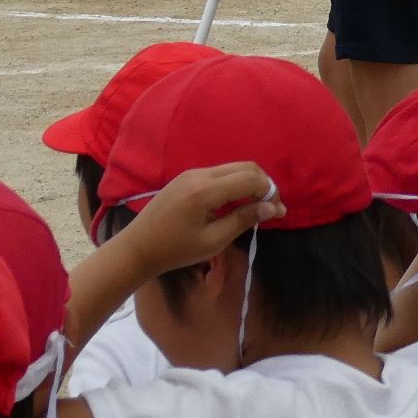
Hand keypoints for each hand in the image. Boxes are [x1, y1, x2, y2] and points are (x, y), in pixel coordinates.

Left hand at [120, 163, 287, 277]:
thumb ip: (243, 220)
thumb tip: (273, 208)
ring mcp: (192, 173)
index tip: (279, 213)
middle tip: (271, 209)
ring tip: (255, 208)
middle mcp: (200, 174)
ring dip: (250, 183)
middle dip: (264, 184)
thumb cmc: (175, 250)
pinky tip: (235, 204)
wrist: (138, 247)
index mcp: (206, 190)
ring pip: (233, 168)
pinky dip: (235, 184)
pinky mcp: (186, 178)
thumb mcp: (213, 240)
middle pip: (245, 167)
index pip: (250, 178)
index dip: (270, 192)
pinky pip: (220, 173)